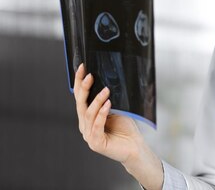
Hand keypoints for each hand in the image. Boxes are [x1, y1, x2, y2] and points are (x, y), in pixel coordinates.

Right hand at [74, 64, 163, 189]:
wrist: (135, 147)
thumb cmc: (126, 128)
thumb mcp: (116, 109)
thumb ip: (108, 100)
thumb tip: (107, 81)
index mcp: (87, 117)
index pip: (80, 97)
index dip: (79, 82)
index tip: (82, 67)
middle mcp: (85, 125)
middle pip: (80, 104)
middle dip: (84, 88)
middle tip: (90, 76)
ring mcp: (89, 135)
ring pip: (88, 114)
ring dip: (97, 100)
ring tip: (106, 90)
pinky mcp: (96, 143)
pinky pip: (96, 126)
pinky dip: (102, 114)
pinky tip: (108, 105)